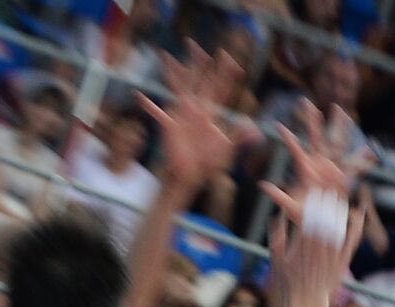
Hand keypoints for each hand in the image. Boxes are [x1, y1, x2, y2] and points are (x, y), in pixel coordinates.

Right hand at [141, 44, 241, 189]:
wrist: (191, 175)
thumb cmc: (208, 163)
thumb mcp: (226, 149)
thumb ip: (238, 137)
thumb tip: (255, 130)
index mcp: (210, 113)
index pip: (218, 88)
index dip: (223, 73)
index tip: (227, 57)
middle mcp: (196, 109)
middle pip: (197, 80)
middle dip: (195, 62)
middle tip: (192, 43)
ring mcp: (181, 114)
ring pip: (177, 87)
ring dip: (172, 72)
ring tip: (165, 55)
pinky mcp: (169, 125)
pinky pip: (157, 114)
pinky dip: (149, 107)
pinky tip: (140, 97)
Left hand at [262, 103, 375, 222]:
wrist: (319, 222)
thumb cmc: (304, 216)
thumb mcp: (291, 207)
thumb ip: (278, 196)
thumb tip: (262, 186)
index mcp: (305, 169)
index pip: (295, 149)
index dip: (287, 139)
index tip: (277, 127)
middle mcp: (318, 164)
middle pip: (315, 137)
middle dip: (311, 121)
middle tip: (306, 102)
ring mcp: (331, 168)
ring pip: (336, 143)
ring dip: (338, 127)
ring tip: (340, 111)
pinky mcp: (343, 178)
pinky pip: (354, 167)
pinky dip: (363, 160)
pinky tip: (371, 150)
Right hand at [270, 190, 364, 306]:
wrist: (306, 302)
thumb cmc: (289, 280)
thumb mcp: (276, 257)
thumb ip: (277, 234)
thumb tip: (278, 212)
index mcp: (300, 247)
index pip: (307, 219)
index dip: (312, 205)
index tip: (315, 193)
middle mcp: (316, 251)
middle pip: (324, 222)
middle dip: (327, 205)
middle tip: (331, 191)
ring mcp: (331, 258)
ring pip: (338, 230)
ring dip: (340, 214)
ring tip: (341, 200)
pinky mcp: (342, 264)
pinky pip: (350, 243)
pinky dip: (354, 229)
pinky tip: (357, 218)